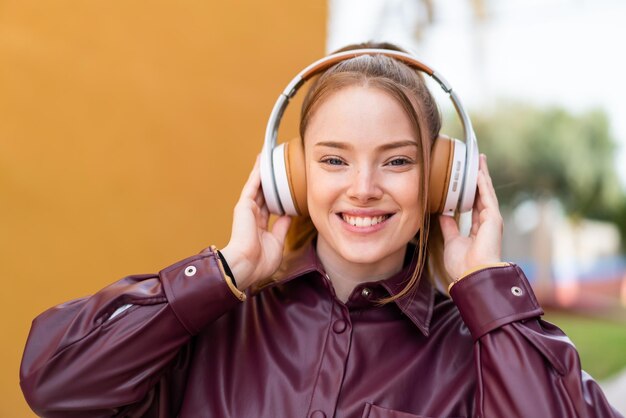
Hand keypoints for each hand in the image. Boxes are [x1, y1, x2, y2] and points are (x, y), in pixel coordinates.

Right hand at [220, 156, 291, 289]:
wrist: (246, 266)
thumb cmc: (260, 262)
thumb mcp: (276, 243)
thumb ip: (282, 227)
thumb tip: (289, 216)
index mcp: (259, 226)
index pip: (269, 206)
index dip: (276, 195)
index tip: (284, 185)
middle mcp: (252, 215)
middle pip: (263, 191)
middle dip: (270, 178)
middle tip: (277, 163)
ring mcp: (247, 209)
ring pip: (257, 185)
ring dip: (263, 170)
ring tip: (269, 153)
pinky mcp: (244, 205)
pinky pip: (253, 184)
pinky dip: (258, 172)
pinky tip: (263, 160)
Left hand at [439, 154, 502, 278]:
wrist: (471, 275)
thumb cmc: (462, 264)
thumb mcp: (452, 241)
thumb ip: (449, 227)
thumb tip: (443, 215)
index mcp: (479, 229)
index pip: (474, 205)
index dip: (471, 191)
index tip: (466, 178)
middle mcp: (487, 223)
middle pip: (482, 195)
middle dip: (479, 178)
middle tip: (475, 161)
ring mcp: (492, 220)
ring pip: (486, 193)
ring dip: (482, 176)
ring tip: (479, 160)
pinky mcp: (494, 219)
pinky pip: (487, 197)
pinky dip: (483, 184)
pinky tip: (478, 172)